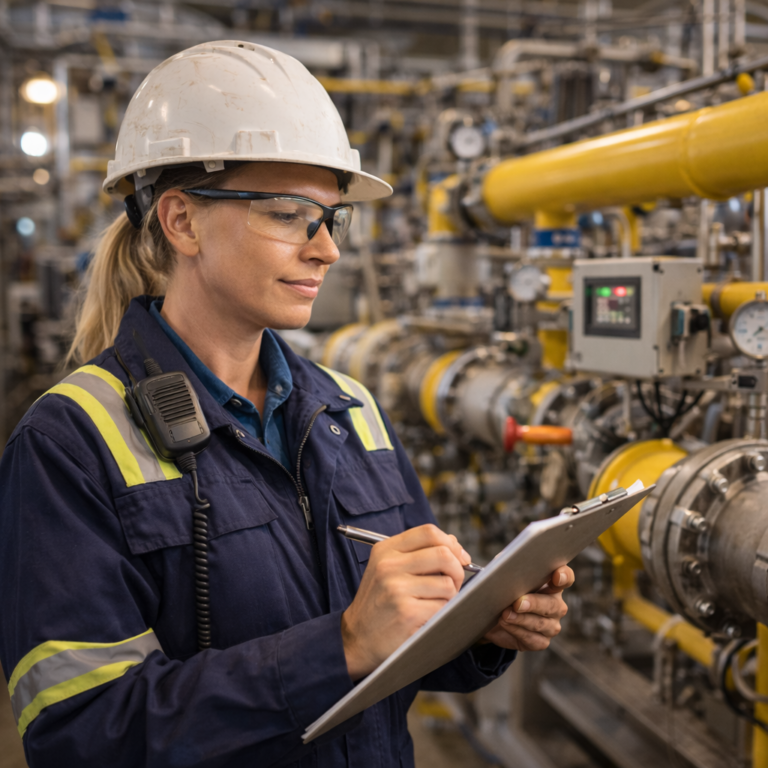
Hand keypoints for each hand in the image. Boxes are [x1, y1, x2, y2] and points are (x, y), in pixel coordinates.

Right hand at [341, 524, 470, 680]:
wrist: (357, 638)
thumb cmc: (379, 602)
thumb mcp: (388, 569)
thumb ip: (418, 553)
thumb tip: (453, 544)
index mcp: (385, 550)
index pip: (428, 532)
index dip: (451, 543)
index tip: (460, 557)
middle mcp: (389, 565)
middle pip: (443, 554)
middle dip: (457, 570)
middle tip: (454, 583)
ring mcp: (397, 589)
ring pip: (447, 583)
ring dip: (450, 596)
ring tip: (435, 604)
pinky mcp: (407, 612)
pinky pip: (443, 607)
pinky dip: (442, 613)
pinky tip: (427, 618)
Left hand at [481, 566, 573, 651]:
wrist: (492, 616)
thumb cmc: (503, 591)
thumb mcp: (505, 577)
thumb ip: (509, 568)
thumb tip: (505, 566)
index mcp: (551, 584)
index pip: (566, 578)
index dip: (564, 576)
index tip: (556, 575)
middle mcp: (556, 605)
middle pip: (553, 605)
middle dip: (534, 603)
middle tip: (517, 603)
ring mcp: (551, 625)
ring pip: (542, 624)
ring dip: (522, 619)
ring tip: (506, 614)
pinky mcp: (541, 641)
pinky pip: (533, 639)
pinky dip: (517, 631)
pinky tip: (506, 624)